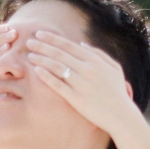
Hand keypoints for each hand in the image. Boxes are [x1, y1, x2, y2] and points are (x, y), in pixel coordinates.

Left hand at [26, 31, 140, 135]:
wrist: (121, 115)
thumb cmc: (117, 91)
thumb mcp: (114, 68)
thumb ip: (99, 54)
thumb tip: (81, 44)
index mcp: (95, 60)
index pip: (69, 45)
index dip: (52, 39)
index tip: (39, 34)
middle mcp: (87, 69)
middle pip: (60, 54)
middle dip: (42, 46)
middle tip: (28, 42)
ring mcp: (81, 84)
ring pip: (57, 67)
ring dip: (41, 59)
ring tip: (29, 55)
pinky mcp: (77, 99)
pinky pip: (58, 85)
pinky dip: (47, 76)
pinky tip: (37, 70)